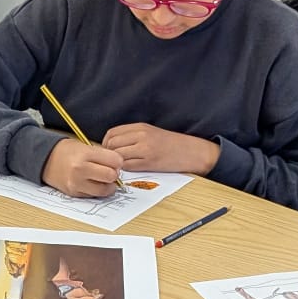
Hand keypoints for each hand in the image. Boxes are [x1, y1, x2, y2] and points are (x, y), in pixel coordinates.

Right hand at [40, 139, 123, 197]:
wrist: (46, 159)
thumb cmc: (67, 151)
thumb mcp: (85, 146)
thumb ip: (102, 155)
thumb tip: (119, 167)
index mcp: (84, 153)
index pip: (114, 160)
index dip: (118, 161)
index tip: (115, 161)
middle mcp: (80, 169)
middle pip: (111, 176)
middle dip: (114, 174)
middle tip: (110, 171)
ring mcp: (76, 183)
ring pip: (104, 189)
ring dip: (108, 185)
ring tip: (103, 179)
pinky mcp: (74, 193)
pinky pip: (94, 195)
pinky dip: (97, 190)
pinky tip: (93, 183)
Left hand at [103, 123, 219, 174]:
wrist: (192, 152)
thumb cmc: (172, 145)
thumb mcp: (151, 133)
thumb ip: (133, 136)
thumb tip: (113, 146)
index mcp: (141, 127)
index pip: (112, 133)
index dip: (105, 143)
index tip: (107, 152)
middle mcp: (142, 135)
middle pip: (112, 144)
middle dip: (107, 155)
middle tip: (111, 163)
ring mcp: (145, 148)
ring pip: (118, 156)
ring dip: (115, 163)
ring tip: (119, 168)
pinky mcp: (150, 162)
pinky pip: (128, 166)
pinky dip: (124, 170)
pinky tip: (128, 171)